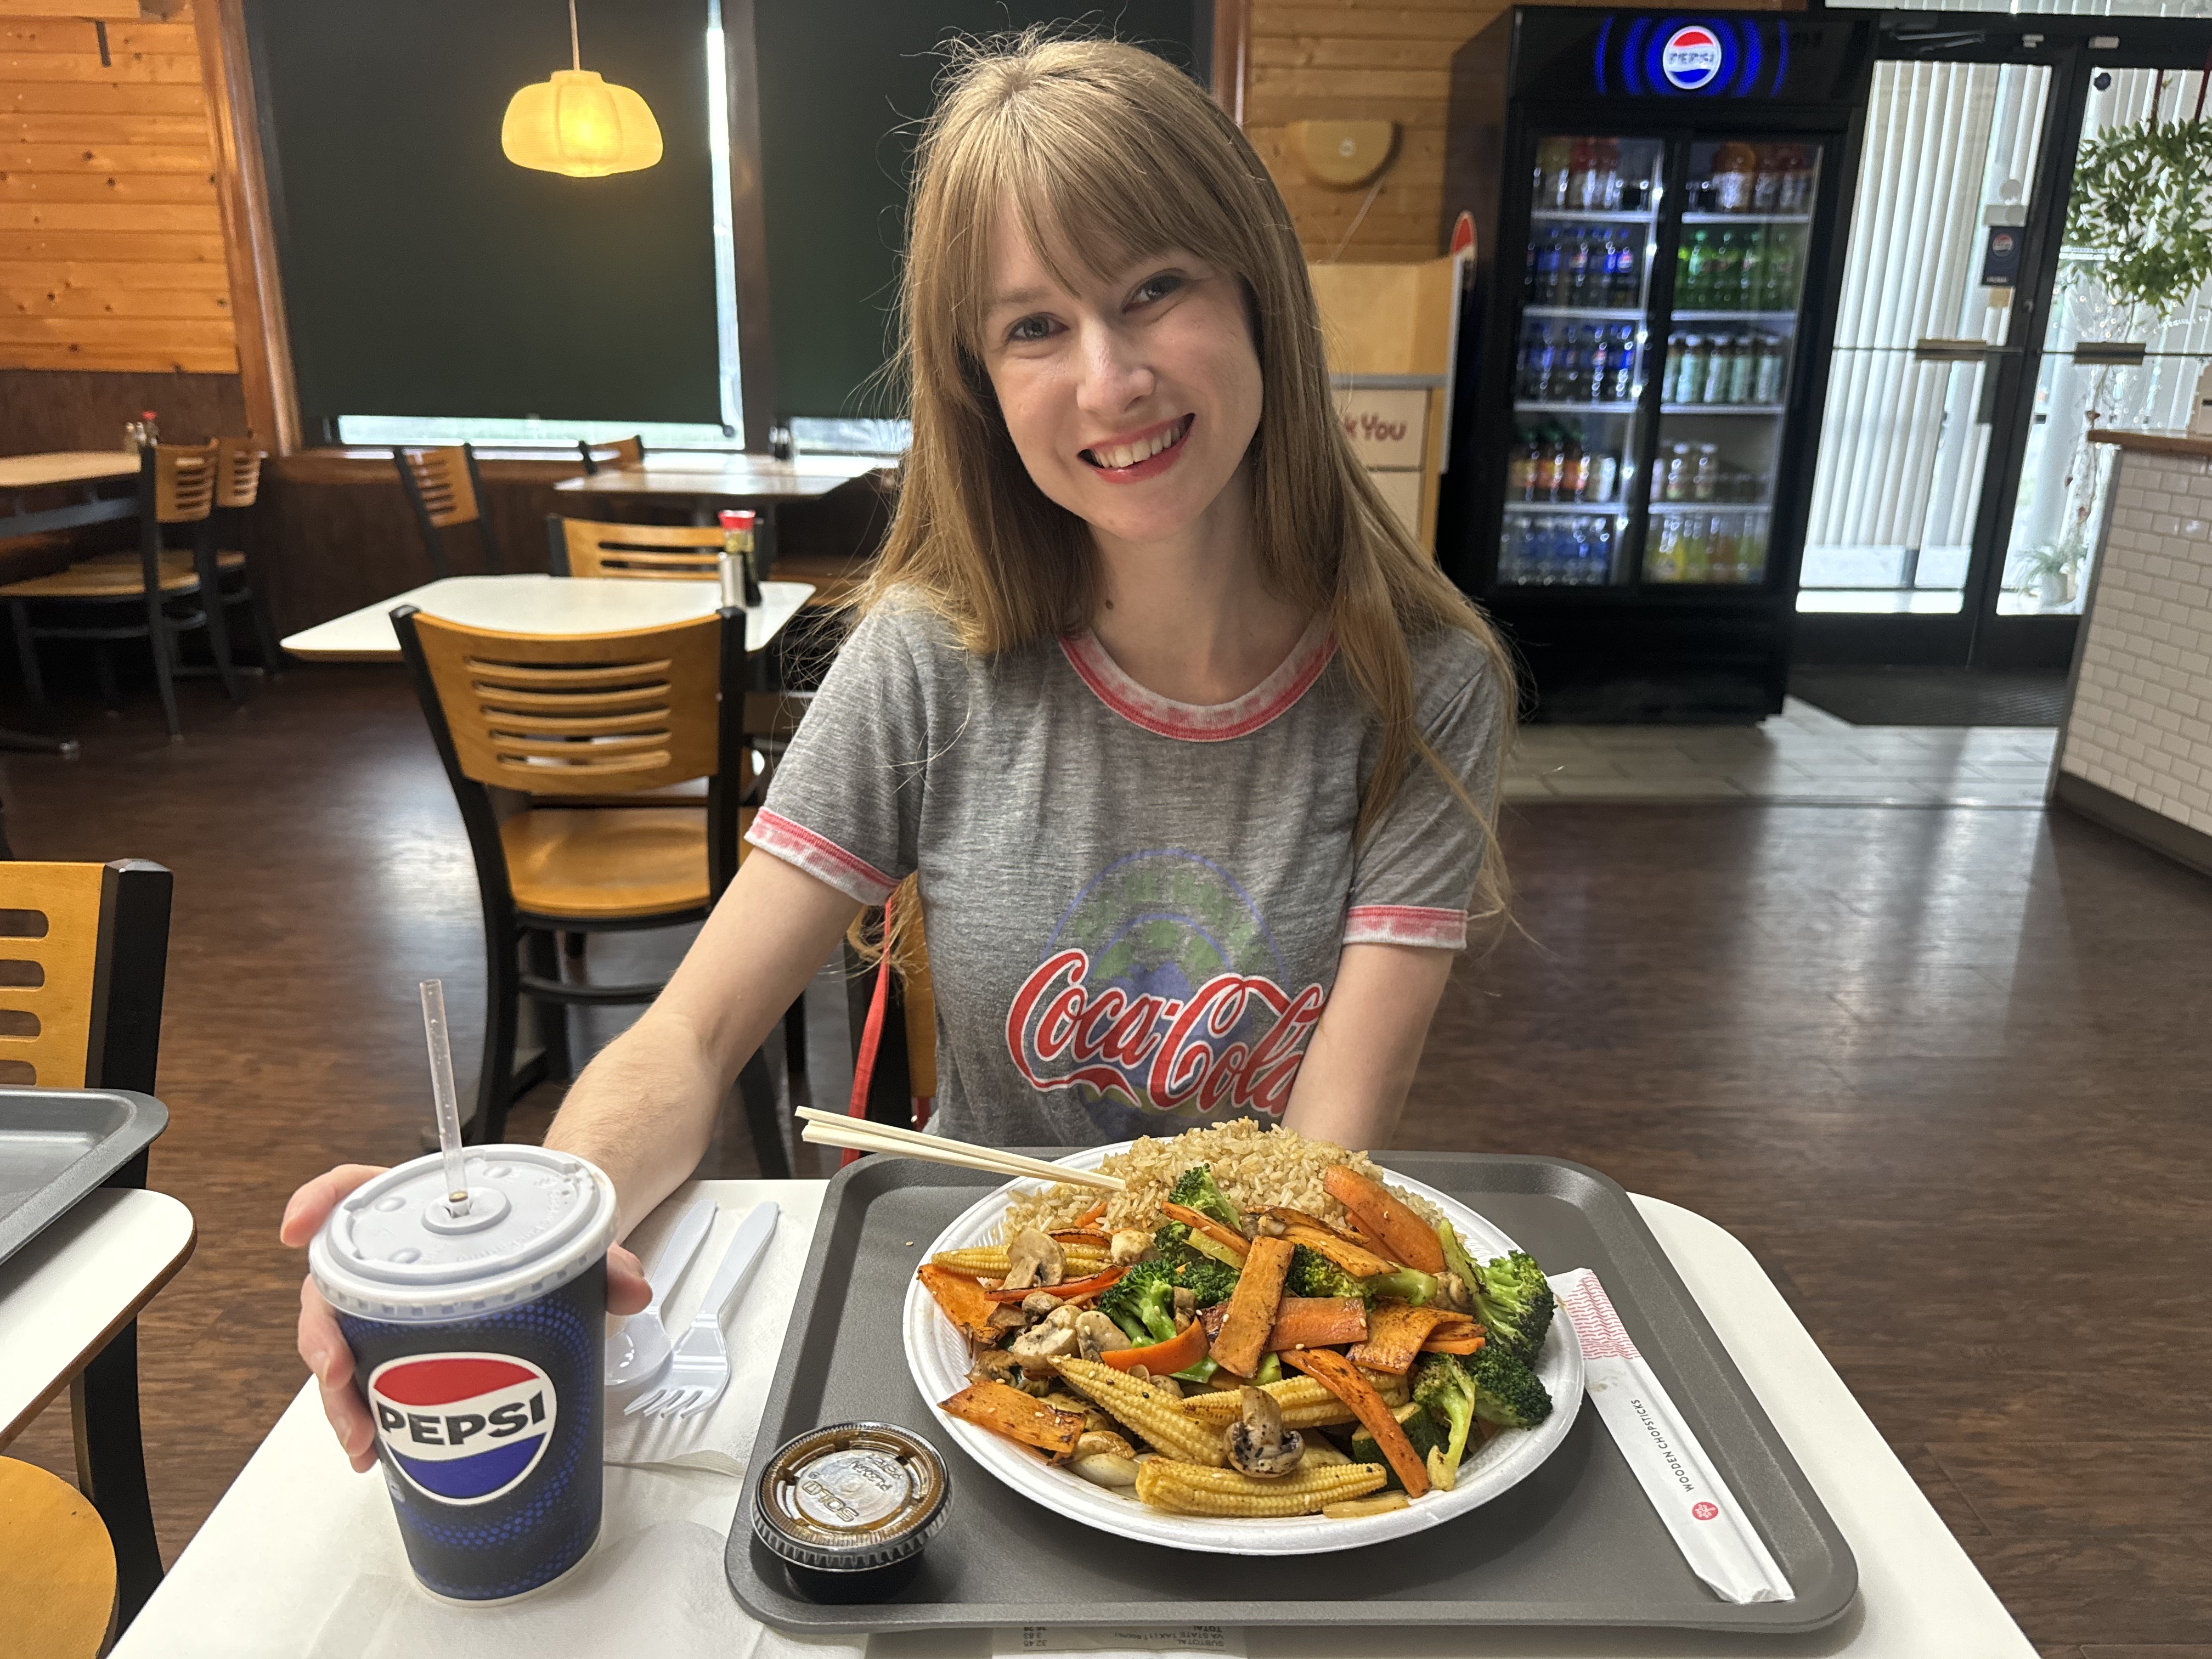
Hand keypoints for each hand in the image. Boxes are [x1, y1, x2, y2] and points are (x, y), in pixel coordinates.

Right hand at [280, 1165, 649, 1473]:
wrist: (560, 1274)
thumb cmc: (545, 1249)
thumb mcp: (577, 1250)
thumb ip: (606, 1262)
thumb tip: (633, 1290)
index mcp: (423, 1216)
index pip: (357, 1191)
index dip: (318, 1201)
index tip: (294, 1231)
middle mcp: (393, 1263)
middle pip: (331, 1288)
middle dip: (321, 1340)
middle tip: (339, 1380)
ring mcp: (390, 1312)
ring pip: (339, 1346)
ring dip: (337, 1398)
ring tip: (360, 1442)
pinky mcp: (401, 1354)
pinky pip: (364, 1384)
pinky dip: (360, 1421)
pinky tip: (371, 1457)